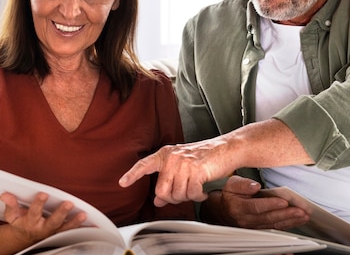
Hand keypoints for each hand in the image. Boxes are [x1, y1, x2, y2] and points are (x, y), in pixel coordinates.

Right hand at [0, 191, 86, 244]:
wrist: (25, 238)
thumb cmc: (21, 222)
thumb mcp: (11, 215)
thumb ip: (10, 204)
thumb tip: (5, 194)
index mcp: (30, 222)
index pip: (34, 212)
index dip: (38, 203)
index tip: (43, 194)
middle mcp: (43, 229)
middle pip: (53, 222)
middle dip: (61, 213)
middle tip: (68, 204)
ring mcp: (53, 232)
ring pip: (65, 228)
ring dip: (74, 222)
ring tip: (83, 215)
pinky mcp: (61, 234)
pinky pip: (73, 232)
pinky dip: (83, 229)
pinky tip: (93, 225)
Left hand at [119, 137, 238, 205]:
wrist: (227, 149)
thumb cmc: (206, 157)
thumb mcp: (183, 166)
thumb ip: (168, 180)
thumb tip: (158, 200)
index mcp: (166, 154)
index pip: (145, 164)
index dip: (132, 174)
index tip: (122, 183)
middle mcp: (172, 157)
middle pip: (161, 191)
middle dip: (173, 198)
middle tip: (184, 194)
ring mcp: (183, 163)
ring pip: (177, 194)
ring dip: (188, 197)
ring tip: (196, 190)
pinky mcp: (196, 170)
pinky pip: (192, 193)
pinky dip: (198, 196)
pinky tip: (203, 192)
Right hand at [207, 176, 309, 229]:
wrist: (224, 211)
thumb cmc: (231, 195)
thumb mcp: (232, 184)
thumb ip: (242, 184)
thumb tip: (255, 186)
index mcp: (238, 207)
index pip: (256, 207)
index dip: (270, 205)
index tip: (283, 201)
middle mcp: (246, 220)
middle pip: (268, 218)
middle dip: (286, 214)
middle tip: (300, 210)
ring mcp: (254, 227)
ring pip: (274, 226)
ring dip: (290, 221)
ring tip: (303, 216)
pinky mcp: (260, 230)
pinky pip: (276, 229)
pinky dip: (288, 226)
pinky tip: (298, 222)